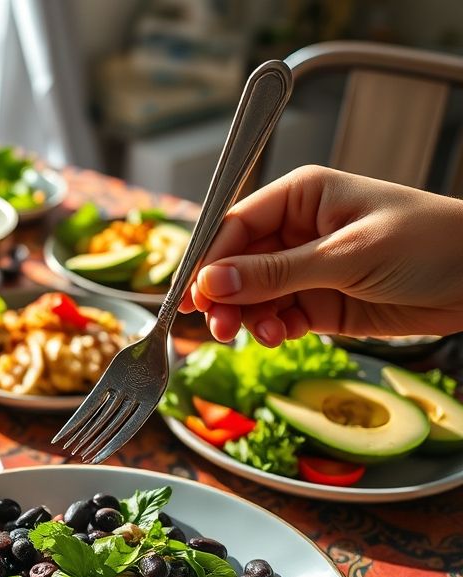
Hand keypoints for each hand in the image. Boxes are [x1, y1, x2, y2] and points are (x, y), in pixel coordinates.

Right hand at [179, 165, 462, 345]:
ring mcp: (307, 268)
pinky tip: (278, 336)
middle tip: (217, 326)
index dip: (208, 261)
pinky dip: (271, 329)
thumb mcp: (347, 255)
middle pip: (236, 264)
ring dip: (246, 317)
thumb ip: (277, 272)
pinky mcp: (320, 302)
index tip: (192, 295)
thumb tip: (212, 282)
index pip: (234, 225)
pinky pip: (278, 315)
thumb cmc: (429, 243)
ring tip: (256, 335)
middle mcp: (296, 230)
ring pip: (253, 295)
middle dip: (223, 295)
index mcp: (300, 196)